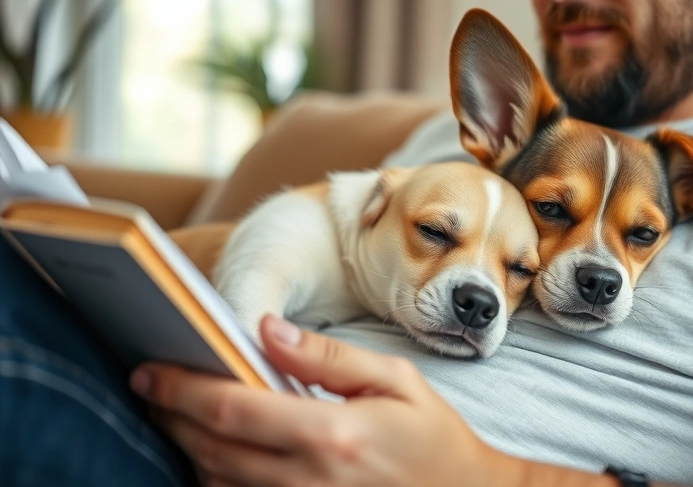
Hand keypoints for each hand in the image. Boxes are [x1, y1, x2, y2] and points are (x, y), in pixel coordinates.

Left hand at [130, 315, 521, 486]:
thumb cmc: (433, 438)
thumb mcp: (396, 381)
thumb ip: (329, 356)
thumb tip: (267, 329)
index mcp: (331, 433)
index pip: (232, 407)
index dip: (181, 388)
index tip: (151, 371)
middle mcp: (308, 478)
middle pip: (210, 447)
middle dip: (169, 416)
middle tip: (150, 387)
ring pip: (215, 480)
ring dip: (189, 446)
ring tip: (178, 414)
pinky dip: (216, 476)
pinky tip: (217, 451)